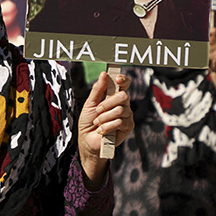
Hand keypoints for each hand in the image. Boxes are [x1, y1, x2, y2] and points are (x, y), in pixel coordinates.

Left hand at [77, 72, 133, 187]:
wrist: (87, 140)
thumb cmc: (88, 121)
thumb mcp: (90, 104)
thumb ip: (98, 90)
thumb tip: (104, 74)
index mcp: (114, 97)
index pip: (124, 84)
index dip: (123, 80)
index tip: (118, 79)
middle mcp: (123, 105)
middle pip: (123, 96)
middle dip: (107, 103)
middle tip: (98, 110)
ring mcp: (127, 116)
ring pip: (120, 110)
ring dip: (104, 117)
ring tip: (97, 123)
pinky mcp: (128, 127)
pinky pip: (119, 122)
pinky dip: (106, 126)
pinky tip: (101, 131)